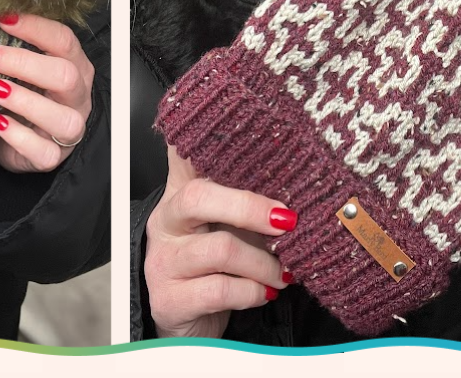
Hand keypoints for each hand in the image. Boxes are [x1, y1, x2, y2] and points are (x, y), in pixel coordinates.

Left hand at [0, 13, 93, 172]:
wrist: (19, 140)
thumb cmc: (22, 94)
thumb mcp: (21, 68)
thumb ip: (12, 47)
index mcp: (74, 66)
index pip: (64, 40)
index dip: (34, 27)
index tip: (1, 19)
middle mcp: (77, 96)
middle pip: (64, 75)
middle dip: (22, 62)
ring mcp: (69, 129)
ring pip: (60, 117)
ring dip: (24, 100)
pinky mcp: (52, 156)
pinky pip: (43, 151)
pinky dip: (18, 137)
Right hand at [144, 147, 290, 338]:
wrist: (184, 325)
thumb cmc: (212, 270)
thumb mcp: (225, 228)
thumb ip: (247, 205)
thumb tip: (296, 188)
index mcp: (179, 196)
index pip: (183, 157)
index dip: (206, 143)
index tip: (244, 135)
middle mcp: (166, 223)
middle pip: (198, 197)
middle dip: (249, 208)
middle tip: (287, 221)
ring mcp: (164, 261)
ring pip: (221, 249)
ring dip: (264, 263)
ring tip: (283, 272)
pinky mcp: (171, 299)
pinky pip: (222, 291)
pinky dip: (253, 292)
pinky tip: (263, 292)